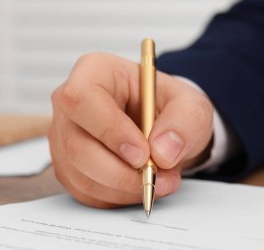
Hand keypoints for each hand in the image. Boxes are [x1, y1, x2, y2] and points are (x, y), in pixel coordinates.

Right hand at [48, 53, 212, 207]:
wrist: (164, 128)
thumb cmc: (170, 108)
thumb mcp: (191, 107)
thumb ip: (184, 122)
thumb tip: (162, 152)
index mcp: (96, 72)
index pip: (83, 100)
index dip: (111, 131)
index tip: (143, 155)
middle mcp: (72, 105)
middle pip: (77, 146)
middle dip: (122, 173)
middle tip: (160, 177)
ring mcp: (66, 137)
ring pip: (82, 175)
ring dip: (125, 188)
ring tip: (161, 180)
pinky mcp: (71, 166)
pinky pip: (87, 192)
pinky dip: (119, 196)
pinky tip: (141, 183)